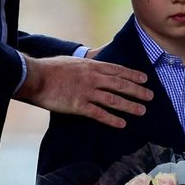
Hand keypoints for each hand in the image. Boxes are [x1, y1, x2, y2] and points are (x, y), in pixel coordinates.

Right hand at [14, 55, 152, 127]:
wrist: (34, 76)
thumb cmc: (50, 68)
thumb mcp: (72, 60)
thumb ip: (86, 63)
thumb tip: (95, 62)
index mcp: (91, 65)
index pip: (117, 70)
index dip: (132, 75)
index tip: (144, 79)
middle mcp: (92, 78)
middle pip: (120, 84)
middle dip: (137, 91)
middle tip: (150, 96)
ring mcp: (86, 92)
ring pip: (114, 100)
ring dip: (129, 106)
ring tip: (142, 111)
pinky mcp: (78, 105)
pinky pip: (99, 113)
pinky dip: (112, 119)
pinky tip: (122, 124)